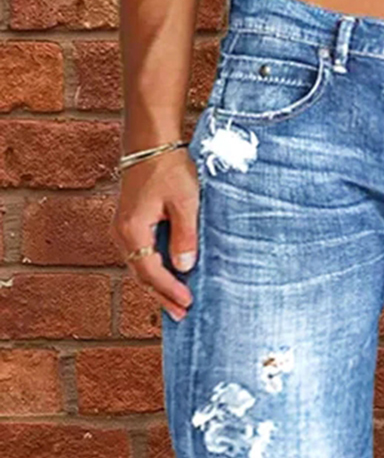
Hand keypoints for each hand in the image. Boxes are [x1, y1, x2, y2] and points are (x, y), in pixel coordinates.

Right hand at [111, 147, 198, 321]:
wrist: (150, 142)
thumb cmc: (168, 167)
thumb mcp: (184, 203)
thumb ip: (185, 237)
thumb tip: (184, 267)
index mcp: (133, 228)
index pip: (151, 271)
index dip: (170, 290)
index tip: (188, 302)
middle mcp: (122, 232)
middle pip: (142, 274)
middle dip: (163, 295)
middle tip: (182, 315)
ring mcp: (123, 228)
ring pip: (140, 266)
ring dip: (158, 286)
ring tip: (176, 304)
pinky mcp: (129, 223)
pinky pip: (140, 255)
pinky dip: (154, 270)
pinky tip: (167, 278)